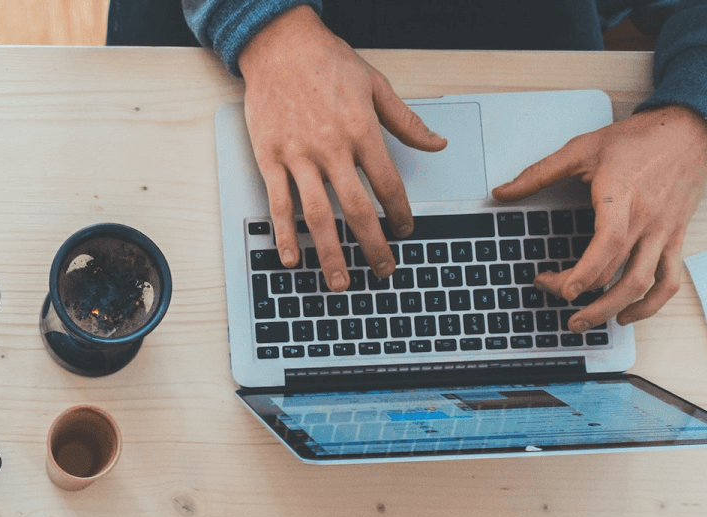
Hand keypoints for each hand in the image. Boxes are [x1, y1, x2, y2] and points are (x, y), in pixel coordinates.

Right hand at [237, 5, 446, 291]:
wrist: (279, 45)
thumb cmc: (327, 62)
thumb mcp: (376, 85)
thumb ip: (406, 122)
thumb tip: (437, 145)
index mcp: (361, 131)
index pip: (388, 184)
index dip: (400, 212)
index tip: (405, 230)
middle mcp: (331, 148)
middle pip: (357, 209)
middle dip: (373, 245)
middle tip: (383, 269)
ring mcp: (297, 156)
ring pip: (318, 215)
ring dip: (330, 253)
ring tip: (340, 281)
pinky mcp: (269, 158)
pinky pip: (278, 204)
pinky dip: (284, 234)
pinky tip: (292, 258)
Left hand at [492, 105, 706, 330]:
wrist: (690, 131)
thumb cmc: (637, 139)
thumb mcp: (583, 148)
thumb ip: (540, 173)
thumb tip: (500, 192)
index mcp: (622, 197)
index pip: (609, 243)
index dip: (586, 272)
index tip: (562, 289)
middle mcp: (647, 220)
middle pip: (619, 272)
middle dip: (583, 294)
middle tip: (553, 298)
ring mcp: (664, 232)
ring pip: (644, 283)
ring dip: (614, 309)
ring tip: (584, 322)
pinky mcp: (676, 238)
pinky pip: (669, 280)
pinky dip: (651, 304)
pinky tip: (627, 314)